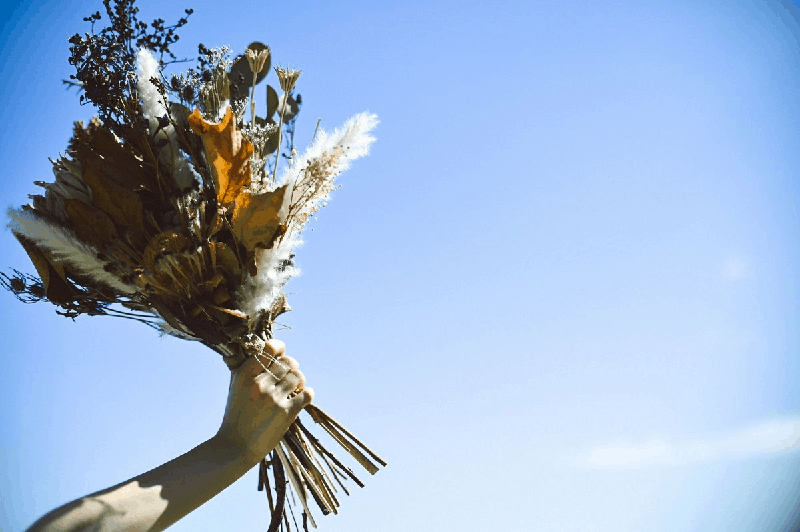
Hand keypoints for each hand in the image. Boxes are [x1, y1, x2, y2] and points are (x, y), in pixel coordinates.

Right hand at [216, 339, 313, 463]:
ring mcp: (273, 398)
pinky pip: (307, 394)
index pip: (270, 348)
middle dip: (292, 367)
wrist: (235, 447)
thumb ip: (249, 368)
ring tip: (295, 387)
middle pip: (288, 362)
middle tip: (290, 375)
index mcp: (245, 374)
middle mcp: (259, 383)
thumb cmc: (237, 415)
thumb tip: (268, 350)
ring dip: (300, 381)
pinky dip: (308, 394)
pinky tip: (303, 397)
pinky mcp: (286, 412)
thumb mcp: (236, 387)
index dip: (280, 348)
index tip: (282, 354)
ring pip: (298, 376)